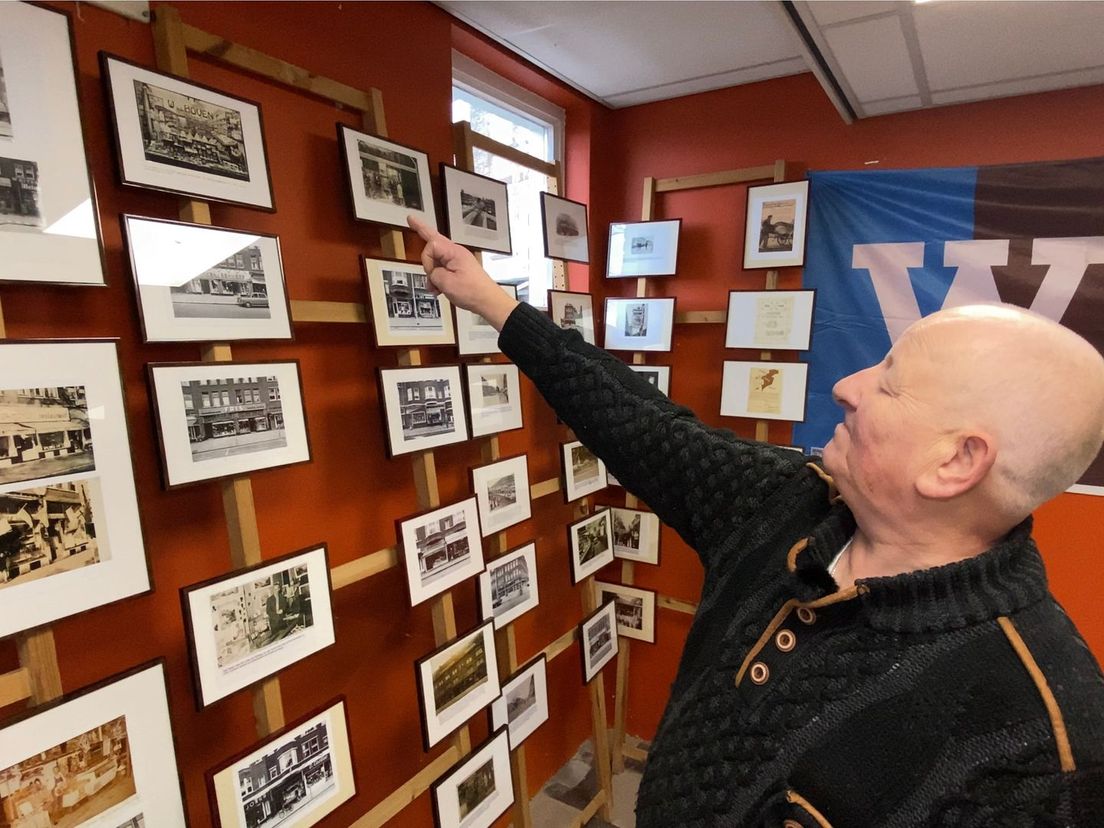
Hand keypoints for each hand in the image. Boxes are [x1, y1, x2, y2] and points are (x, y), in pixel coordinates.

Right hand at [407, 215, 519, 330]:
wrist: (488, 301)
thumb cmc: (473, 291)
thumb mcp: (447, 283)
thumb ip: (434, 273)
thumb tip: (433, 273)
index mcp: (454, 252)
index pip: (431, 245)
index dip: (426, 260)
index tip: (430, 273)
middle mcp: (456, 252)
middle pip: (434, 239)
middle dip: (422, 230)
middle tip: (411, 219)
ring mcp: (458, 260)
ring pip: (436, 259)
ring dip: (432, 274)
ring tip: (436, 288)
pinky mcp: (459, 268)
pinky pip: (443, 268)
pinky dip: (438, 278)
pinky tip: (438, 289)